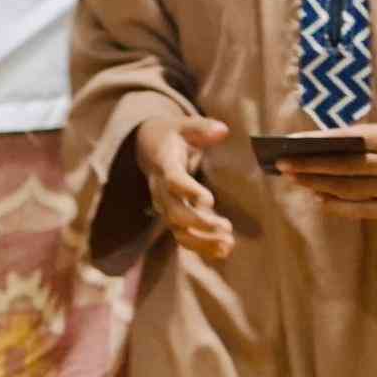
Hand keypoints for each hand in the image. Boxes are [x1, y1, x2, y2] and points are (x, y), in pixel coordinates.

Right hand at [136, 113, 238, 259]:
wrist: (148, 149)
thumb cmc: (171, 136)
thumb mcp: (183, 126)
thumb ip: (201, 128)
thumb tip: (222, 130)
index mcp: (164, 165)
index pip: (172, 181)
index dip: (188, 191)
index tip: (208, 199)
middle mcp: (161, 190)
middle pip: (174, 212)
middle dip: (198, 223)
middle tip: (226, 226)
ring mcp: (166, 206)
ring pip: (178, 230)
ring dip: (202, 241)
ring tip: (227, 243)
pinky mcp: (174, 217)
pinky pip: (184, 237)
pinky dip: (203, 247)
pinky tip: (225, 250)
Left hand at [277, 120, 376, 219]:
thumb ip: (350, 139)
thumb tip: (307, 148)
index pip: (346, 141)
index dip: (316, 143)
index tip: (288, 144)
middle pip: (345, 168)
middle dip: (310, 166)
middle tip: (282, 165)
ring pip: (350, 189)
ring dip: (318, 185)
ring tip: (295, 180)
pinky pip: (362, 209)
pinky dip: (337, 205)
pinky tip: (317, 197)